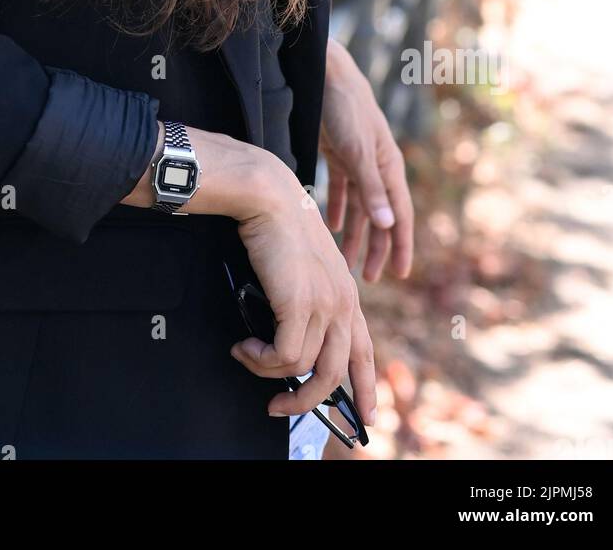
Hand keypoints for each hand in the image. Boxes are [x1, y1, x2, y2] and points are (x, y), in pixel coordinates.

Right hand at [231, 161, 376, 422]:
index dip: (366, 388)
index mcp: (347, 294)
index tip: (367, 417)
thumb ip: (308, 300)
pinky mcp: (299, 304)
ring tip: (247, 357)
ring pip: (305, 369)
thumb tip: (290, 339)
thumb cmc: (278, 226)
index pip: (365, 352)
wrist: (269, 197)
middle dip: (306, 402)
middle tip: (278, 408)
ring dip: (270, 373)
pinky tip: (245, 347)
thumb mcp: (304, 267)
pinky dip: (260, 358)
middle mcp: (342, 303)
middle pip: (335, 374)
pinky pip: (284, 355)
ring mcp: (324, 305)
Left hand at [320, 40, 413, 282]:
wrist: (326, 74)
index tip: (400, 273)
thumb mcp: (357, 150)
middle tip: (367, 278)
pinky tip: (330, 226)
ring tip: (345, 261)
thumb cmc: (345, 108)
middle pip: (379, 216)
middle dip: (375, 247)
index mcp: (388, 167)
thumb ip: (370, 188)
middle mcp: (376, 167)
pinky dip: (336, 208)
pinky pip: (341, 189)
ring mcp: (357, 161)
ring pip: (359, 207)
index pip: (399, 215)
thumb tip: (387, 225)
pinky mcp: (338, 154)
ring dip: (353, 233)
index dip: (400, 245)